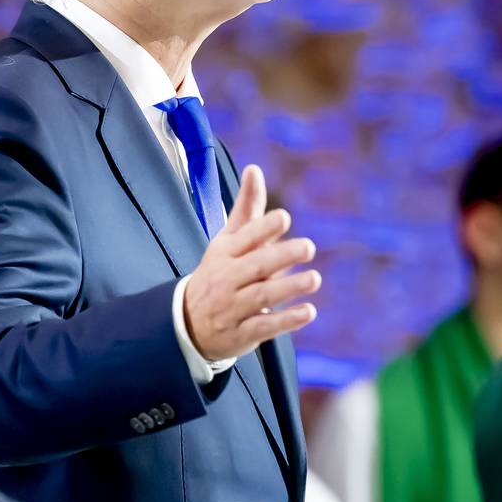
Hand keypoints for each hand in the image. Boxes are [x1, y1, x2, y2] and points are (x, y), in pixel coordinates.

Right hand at [183, 165, 319, 360]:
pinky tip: (308, 312)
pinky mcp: (242, 333)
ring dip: (289, 288)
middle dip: (282, 256)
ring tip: (314, 278)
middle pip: (256, 265)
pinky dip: (286, 320)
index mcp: (225, 252)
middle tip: (309, 247)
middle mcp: (227, 277)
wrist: (187, 322)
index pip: (244, 237)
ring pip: (262, 295)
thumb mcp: (227, 239)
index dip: (263, 228)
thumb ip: (246, 207)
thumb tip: (254, 169)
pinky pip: (264, 326)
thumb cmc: (218, 271)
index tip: (284, 217)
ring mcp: (233, 306)